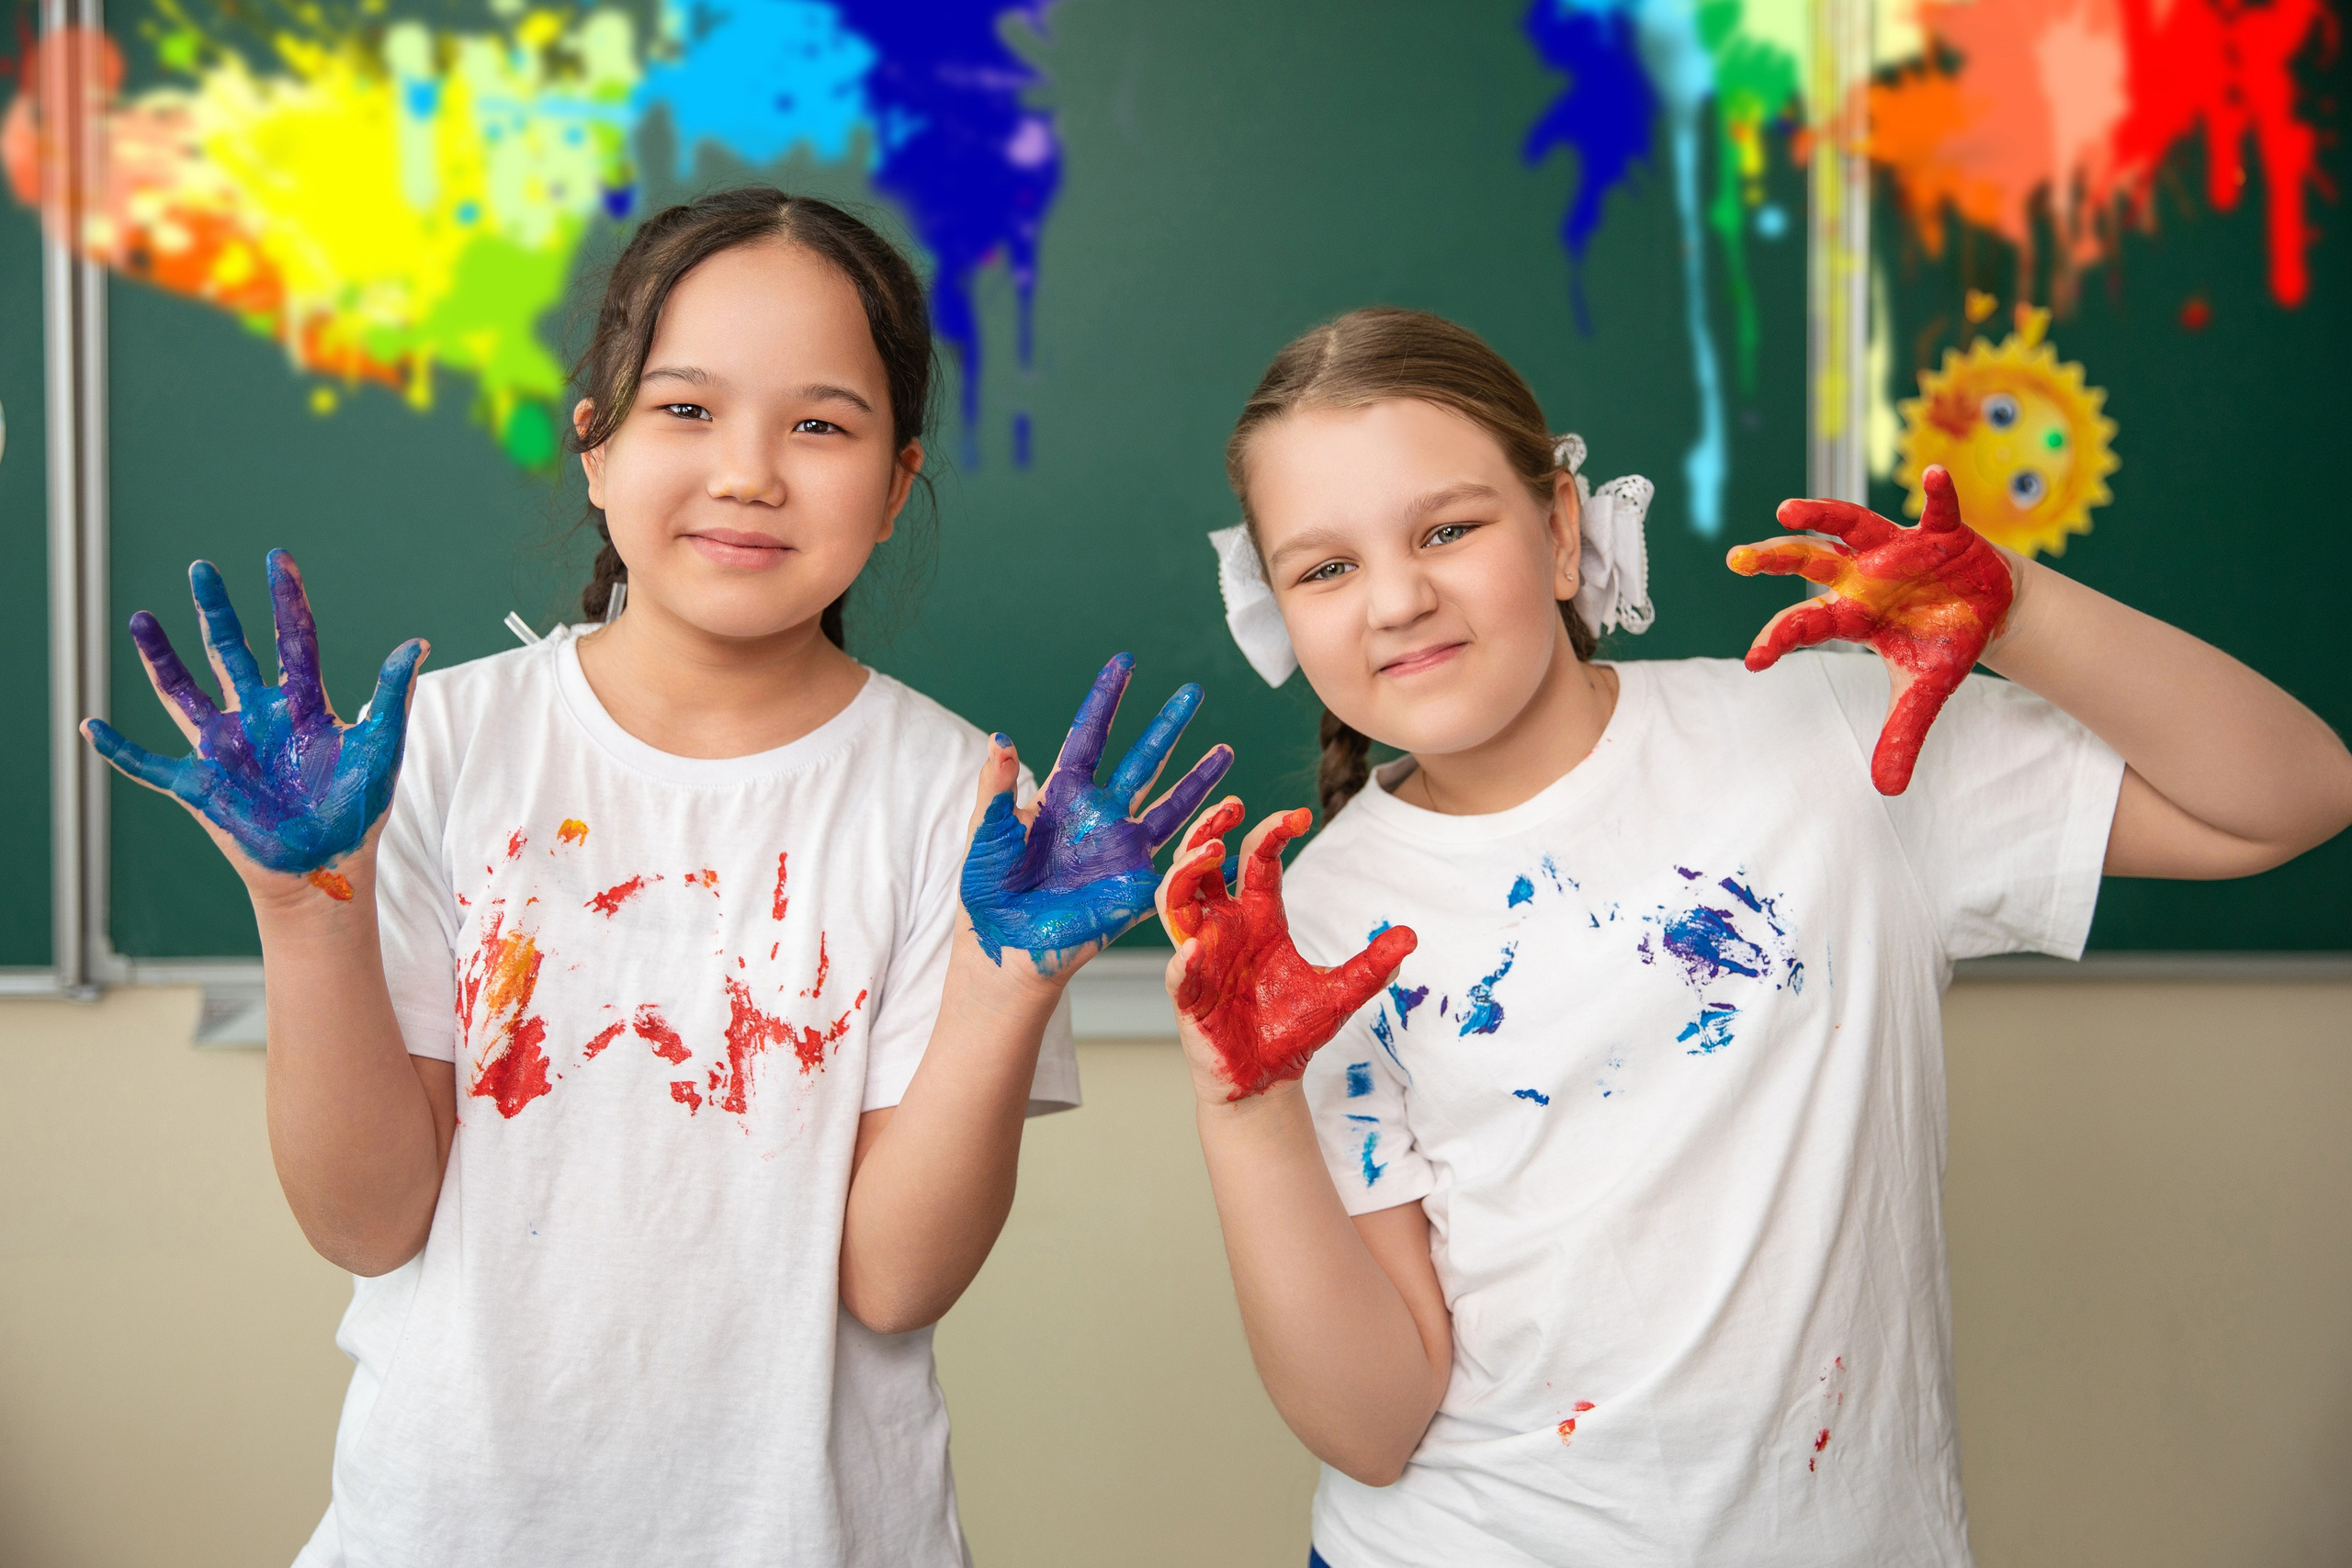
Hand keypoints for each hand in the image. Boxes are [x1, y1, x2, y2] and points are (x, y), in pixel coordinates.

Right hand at [81, 550, 426, 900]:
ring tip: (141, 619)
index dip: (286, 599)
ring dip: (160, 658)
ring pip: (183, 693)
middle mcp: (259, 717)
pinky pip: (149, 765)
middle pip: (230, 652)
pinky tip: (91, 725)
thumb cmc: (357, 811)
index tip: (277, 557)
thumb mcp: (379, 750)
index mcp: (304, 706)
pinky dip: (119, 750)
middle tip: (201, 568)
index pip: (293, 640)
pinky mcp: (200, 784)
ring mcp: (226, 748)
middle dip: (216, 611)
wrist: (327, 868)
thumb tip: (416, 643)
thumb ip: (393, 697)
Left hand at [962, 653, 1233, 975]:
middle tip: (1193, 690)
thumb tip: (1000, 736)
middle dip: (1167, 726)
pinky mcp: (1136, 885)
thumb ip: (995, 786)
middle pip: (1141, 761)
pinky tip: (1227, 827)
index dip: (1107, 700)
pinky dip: (1202, 845)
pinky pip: (1175, 862)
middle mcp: (1099, 815)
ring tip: (1225, 748)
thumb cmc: (988, 890)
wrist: (1003, 948)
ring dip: (1199, 779)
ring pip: (1170, 805)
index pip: (1089, 736)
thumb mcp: (984, 831)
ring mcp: (1121, 849)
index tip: (1125, 662)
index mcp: (1062, 795)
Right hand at [1159, 799, 1417, 1101]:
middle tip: (1230, 807)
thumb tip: (1409, 936)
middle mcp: (1224, 928)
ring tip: (1207, 852)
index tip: (1298, 816)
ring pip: (1175, 901)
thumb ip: (1372, 966)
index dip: (1272, 831)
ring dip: (1184, 873)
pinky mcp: (1189, 998)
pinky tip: (1197, 948)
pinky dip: (1183, 958)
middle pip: (1200, 864)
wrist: (1267, 1080)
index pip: (1257, 860)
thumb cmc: (1293, 1030)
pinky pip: (1178, 972)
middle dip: (1208, 829)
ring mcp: (1202, 959)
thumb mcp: (1340, 994)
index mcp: (1258, 917)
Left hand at [1727, 464, 2016, 793]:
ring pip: (1850, 524)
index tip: (1754, 659)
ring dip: (1821, 513)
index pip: (1805, 624)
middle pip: (1809, 561)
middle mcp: (1864, 575)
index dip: (1780, 638)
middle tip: (1736, 559)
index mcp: (1853, 614)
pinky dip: (1937, 493)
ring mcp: (1897, 549)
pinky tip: (1931, 475)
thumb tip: (1888, 790)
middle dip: (1774, 559)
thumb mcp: (1924, 692)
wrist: (1987, 607)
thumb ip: (1903, 733)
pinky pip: (1938, 510)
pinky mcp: (1940, 533)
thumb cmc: (1942, 643)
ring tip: (1785, 510)